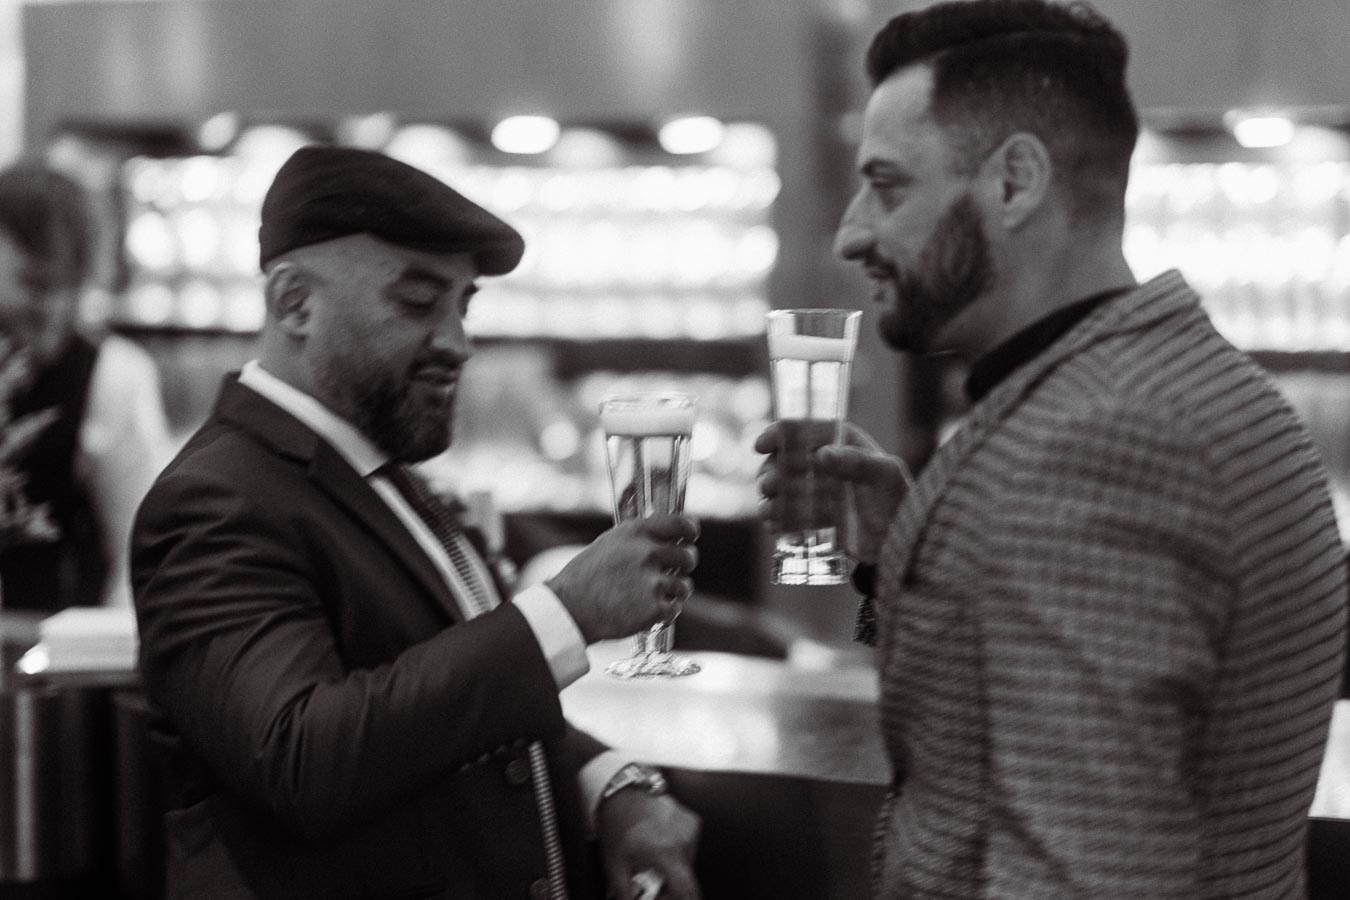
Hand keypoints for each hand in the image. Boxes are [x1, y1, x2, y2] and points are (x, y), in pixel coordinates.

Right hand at [547, 514, 698, 642]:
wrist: (570, 609)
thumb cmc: (585, 577)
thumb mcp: (609, 543)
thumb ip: (638, 539)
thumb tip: (666, 538)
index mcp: (635, 533)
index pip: (680, 524)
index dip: (690, 531)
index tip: (691, 536)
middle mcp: (647, 553)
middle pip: (688, 556)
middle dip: (683, 565)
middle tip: (670, 573)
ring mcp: (652, 582)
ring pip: (684, 586)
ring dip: (673, 592)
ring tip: (651, 597)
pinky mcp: (654, 608)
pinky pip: (675, 608)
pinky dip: (665, 613)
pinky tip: (648, 612)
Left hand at [596, 789, 701, 899]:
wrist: (623, 792)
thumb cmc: (618, 822)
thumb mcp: (615, 865)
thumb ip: (624, 893)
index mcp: (667, 853)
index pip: (688, 890)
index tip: (671, 898)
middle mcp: (683, 840)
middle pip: (686, 877)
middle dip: (671, 884)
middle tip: (653, 882)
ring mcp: (689, 828)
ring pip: (688, 862)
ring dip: (673, 867)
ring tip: (653, 860)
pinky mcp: (691, 820)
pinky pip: (689, 845)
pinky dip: (676, 850)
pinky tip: (660, 845)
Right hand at [754, 422, 910, 564]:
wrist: (898, 545)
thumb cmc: (897, 502)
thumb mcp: (885, 477)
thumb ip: (857, 462)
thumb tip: (822, 454)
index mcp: (839, 442)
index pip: (801, 429)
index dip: (777, 434)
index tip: (761, 446)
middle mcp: (822, 463)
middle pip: (782, 460)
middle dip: (769, 472)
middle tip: (770, 487)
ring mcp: (813, 491)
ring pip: (777, 489)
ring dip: (768, 499)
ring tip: (770, 512)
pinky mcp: (808, 517)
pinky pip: (782, 516)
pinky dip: (775, 521)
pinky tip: (776, 529)